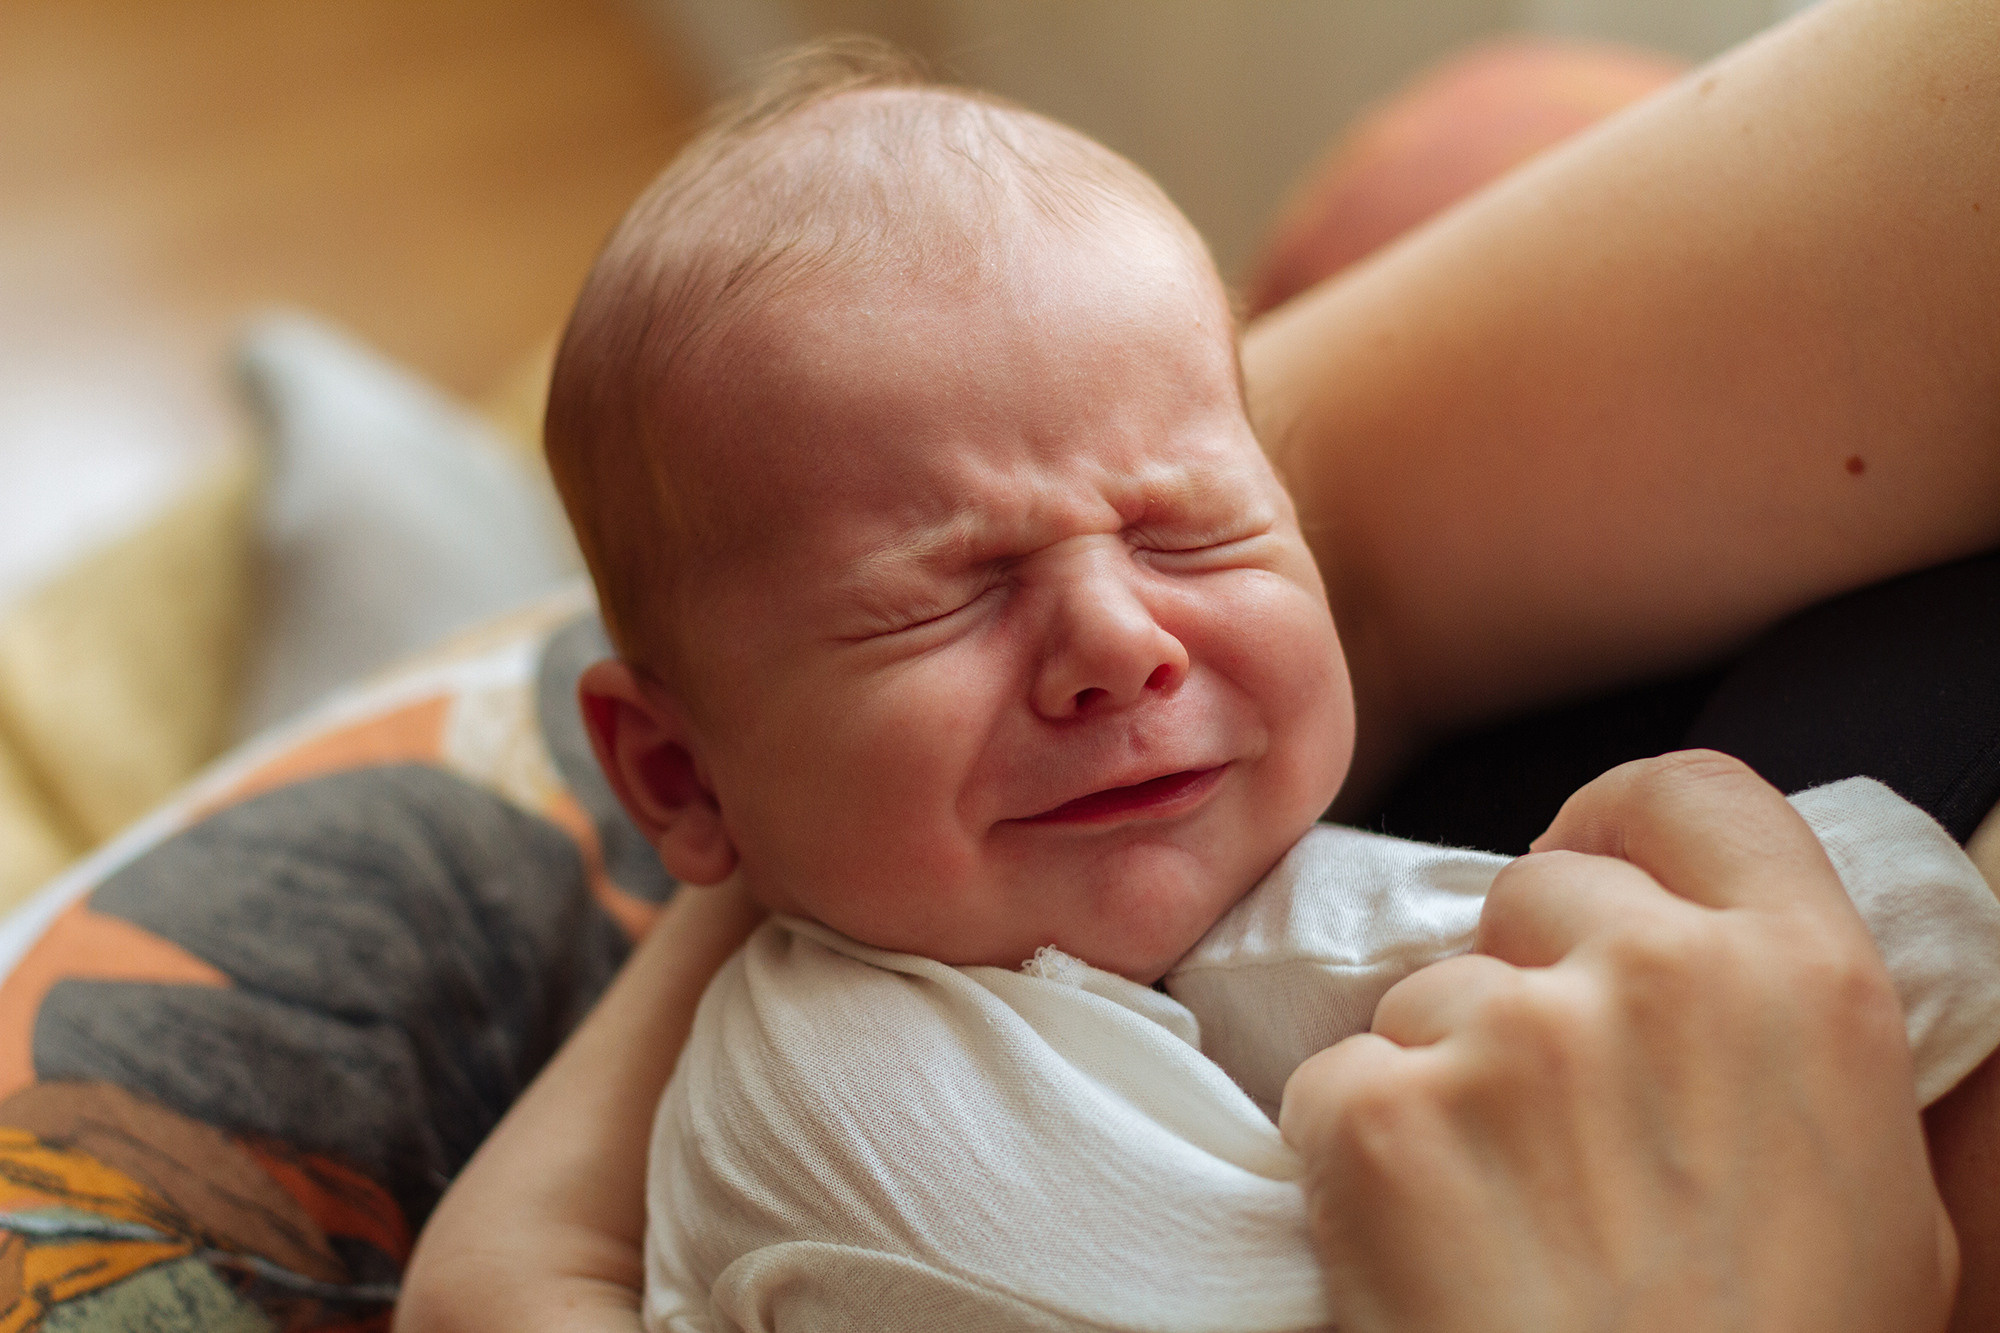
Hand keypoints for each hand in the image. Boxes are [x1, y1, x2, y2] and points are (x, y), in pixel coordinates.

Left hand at [1279, 750, 1957, 1332]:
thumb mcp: (1883, 1201)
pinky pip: (1339, 1081)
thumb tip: (1752, 956)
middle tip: (1553, 1127)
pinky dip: (1357, 1154)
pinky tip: (1425, 1248)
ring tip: (1506, 1221)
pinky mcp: (1382, 1110)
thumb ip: (1809, 1040)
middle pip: (1534, 895)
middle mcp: (1655, 976)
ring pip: (1425, 996)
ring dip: (1440, 1080)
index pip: (1688, 793)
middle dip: (1525, 981)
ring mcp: (1508, 1035)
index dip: (1623, 830)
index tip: (1593, 878)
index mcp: (1801, 982)